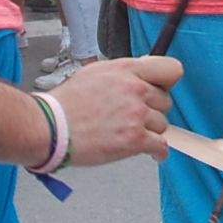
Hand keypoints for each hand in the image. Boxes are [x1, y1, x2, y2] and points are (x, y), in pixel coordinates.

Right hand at [50, 54, 180, 165]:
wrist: (52, 127)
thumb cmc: (67, 102)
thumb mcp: (94, 72)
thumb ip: (122, 73)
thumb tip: (139, 76)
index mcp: (126, 70)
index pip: (171, 69)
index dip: (167, 82)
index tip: (161, 89)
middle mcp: (135, 89)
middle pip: (166, 101)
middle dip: (154, 110)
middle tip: (137, 117)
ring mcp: (136, 115)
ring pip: (163, 125)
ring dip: (151, 131)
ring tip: (131, 134)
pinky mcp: (134, 140)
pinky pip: (161, 146)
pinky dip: (159, 152)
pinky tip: (153, 154)